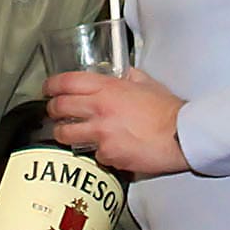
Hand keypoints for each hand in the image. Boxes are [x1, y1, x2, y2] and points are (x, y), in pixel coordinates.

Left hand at [44, 68, 187, 174]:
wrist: (181, 136)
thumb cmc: (168, 111)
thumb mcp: (147, 83)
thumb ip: (130, 77)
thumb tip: (123, 74)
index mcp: (107, 88)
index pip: (67, 82)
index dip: (52, 85)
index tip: (48, 89)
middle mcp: (99, 109)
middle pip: (59, 108)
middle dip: (53, 110)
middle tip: (55, 112)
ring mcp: (101, 134)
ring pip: (66, 135)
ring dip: (64, 134)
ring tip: (70, 134)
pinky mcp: (108, 155)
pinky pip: (94, 154)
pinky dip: (99, 152)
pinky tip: (109, 148)